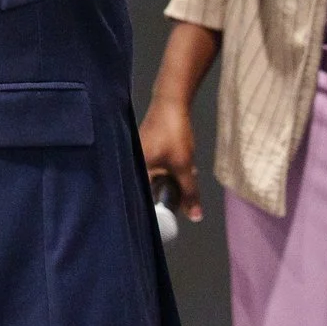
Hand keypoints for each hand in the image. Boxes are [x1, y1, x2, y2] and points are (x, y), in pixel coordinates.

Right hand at [139, 98, 203, 222]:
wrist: (171, 102)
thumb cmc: (173, 134)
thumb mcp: (184, 166)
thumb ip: (189, 192)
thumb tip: (195, 217)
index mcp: (134, 169)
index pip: (140, 199)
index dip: (153, 213)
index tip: (164, 223)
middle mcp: (131, 164)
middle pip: (145, 191)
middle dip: (163, 198)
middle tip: (177, 203)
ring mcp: (136, 157)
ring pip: (151, 180)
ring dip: (166, 185)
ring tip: (180, 187)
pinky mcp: (143, 151)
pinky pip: (152, 170)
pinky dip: (164, 174)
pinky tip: (177, 172)